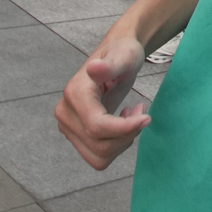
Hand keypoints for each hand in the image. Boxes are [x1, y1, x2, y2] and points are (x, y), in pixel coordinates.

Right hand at [54, 31, 148, 168]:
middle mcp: (65, 113)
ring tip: (133, 117)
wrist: (116, 57)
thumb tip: (94, 68)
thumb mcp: (123, 56)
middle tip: (142, 113)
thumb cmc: (122, 54)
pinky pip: (98, 157)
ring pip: (98, 156)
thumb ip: (110, 66)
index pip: (97, 127)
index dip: (124, 128)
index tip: (146, 117)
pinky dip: (116, 146)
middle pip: (99, 145)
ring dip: (123, 142)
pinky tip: (123, 125)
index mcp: (74, 94)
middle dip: (127, 134)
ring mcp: (68, 127)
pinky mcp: (76, 136)